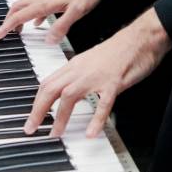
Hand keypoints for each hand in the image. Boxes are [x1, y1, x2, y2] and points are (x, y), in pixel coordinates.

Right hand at [0, 0, 118, 43]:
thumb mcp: (78, 11)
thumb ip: (62, 26)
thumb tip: (49, 40)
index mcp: (45, 3)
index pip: (19, 16)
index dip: (6, 27)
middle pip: (17, 8)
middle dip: (8, 21)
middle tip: (3, 33)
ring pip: (25, 5)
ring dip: (18, 17)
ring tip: (16, 29)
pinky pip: (37, 5)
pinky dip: (31, 14)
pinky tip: (37, 22)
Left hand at [24, 8, 170, 138]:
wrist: (140, 38)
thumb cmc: (119, 50)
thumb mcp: (92, 61)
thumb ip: (78, 74)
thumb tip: (67, 90)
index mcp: (75, 65)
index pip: (48, 83)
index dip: (37, 102)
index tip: (32, 117)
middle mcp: (82, 70)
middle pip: (51, 89)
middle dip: (38, 111)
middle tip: (31, 128)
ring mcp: (97, 76)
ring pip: (70, 96)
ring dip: (60, 117)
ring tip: (55, 133)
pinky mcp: (114, 82)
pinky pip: (103, 103)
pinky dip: (96, 119)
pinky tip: (91, 132)